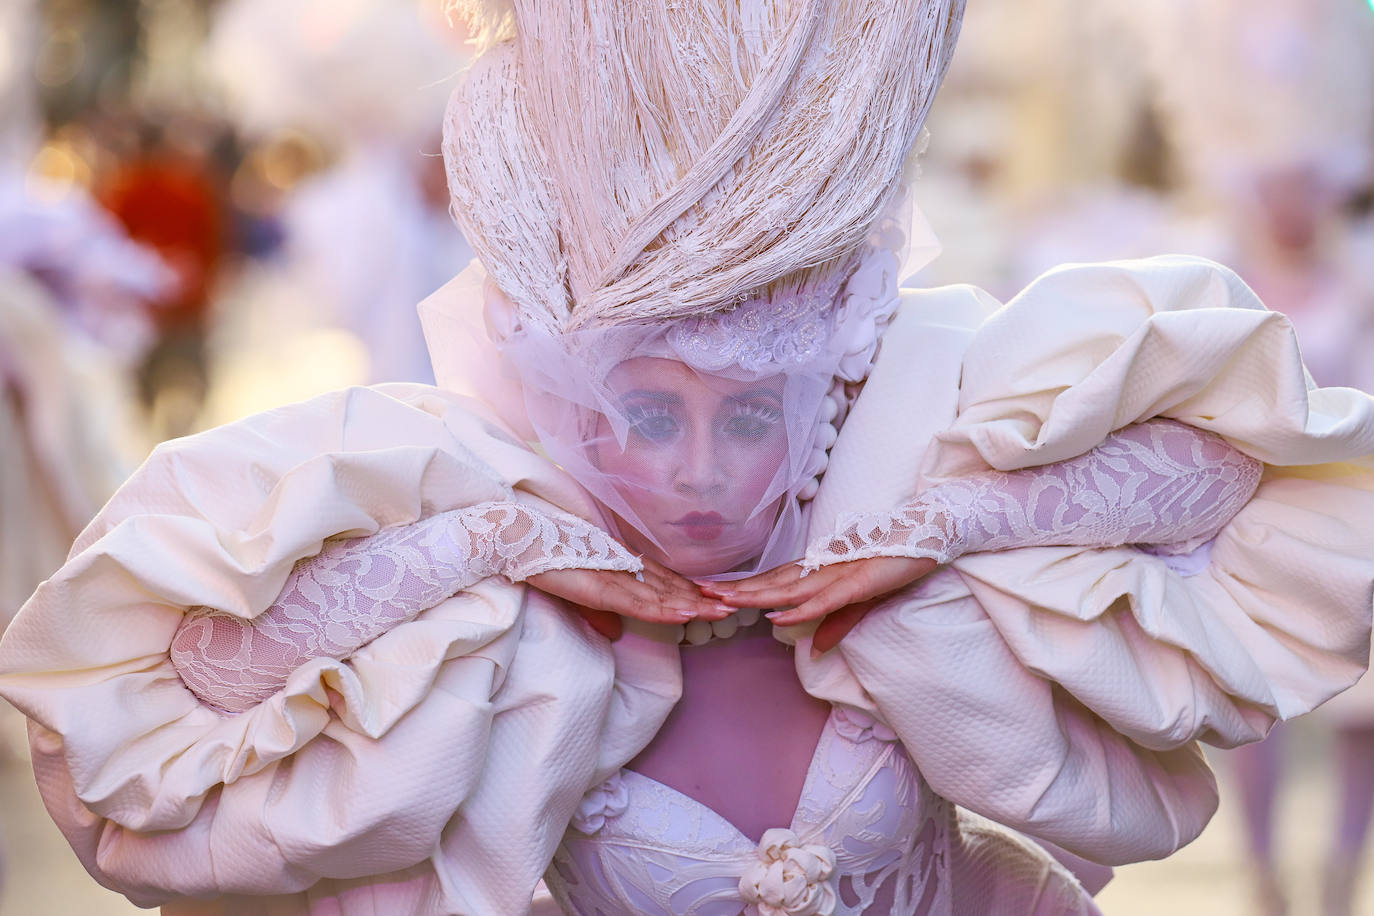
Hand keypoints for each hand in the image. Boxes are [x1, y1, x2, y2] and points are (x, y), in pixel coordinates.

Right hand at [529, 556, 731, 640]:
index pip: (664, 581)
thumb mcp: (578, 596)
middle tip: (735, 606)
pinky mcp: (601, 585)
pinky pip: (638, 601)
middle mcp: (624, 567)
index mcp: (622, 565)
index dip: (690, 591)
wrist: (518, 542)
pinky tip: (685, 614)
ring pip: (662, 595)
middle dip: (703, 599)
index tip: (715, 599)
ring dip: (693, 605)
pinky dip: (664, 609)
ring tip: (722, 612)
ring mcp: (615, 575)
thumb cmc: (545, 564)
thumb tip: (616, 633)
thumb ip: (600, 614)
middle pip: (671, 587)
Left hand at [700, 556, 936, 654]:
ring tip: (723, 602)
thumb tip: (815, 649)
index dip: (741, 588)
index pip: (771, 582)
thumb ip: (836, 625)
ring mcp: (835, 575)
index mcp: (817, 573)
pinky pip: (821, 600)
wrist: (924, 542)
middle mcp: (819, 571)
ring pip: (786, 590)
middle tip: (697, 594)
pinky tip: (776, 615)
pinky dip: (797, 609)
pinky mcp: (855, 583)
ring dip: (754, 597)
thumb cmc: (890, 569)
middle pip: (769, 584)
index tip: (710, 593)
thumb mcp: (860, 604)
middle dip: (734, 591)